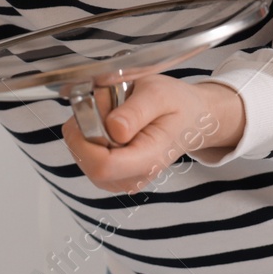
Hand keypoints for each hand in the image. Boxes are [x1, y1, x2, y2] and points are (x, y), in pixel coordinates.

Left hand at [62, 76, 244, 193]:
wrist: (191, 118)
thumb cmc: (176, 104)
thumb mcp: (158, 94)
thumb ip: (135, 112)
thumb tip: (113, 129)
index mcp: (148, 159)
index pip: (102, 166)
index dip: (85, 138)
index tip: (92, 110)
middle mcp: (134, 177)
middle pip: (87, 162)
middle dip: (84, 130)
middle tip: (105, 106)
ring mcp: (122, 179)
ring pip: (82, 159)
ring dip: (85, 132)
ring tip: (111, 114)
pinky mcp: (113, 175)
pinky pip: (85, 157)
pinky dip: (88, 137)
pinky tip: (107, 125)